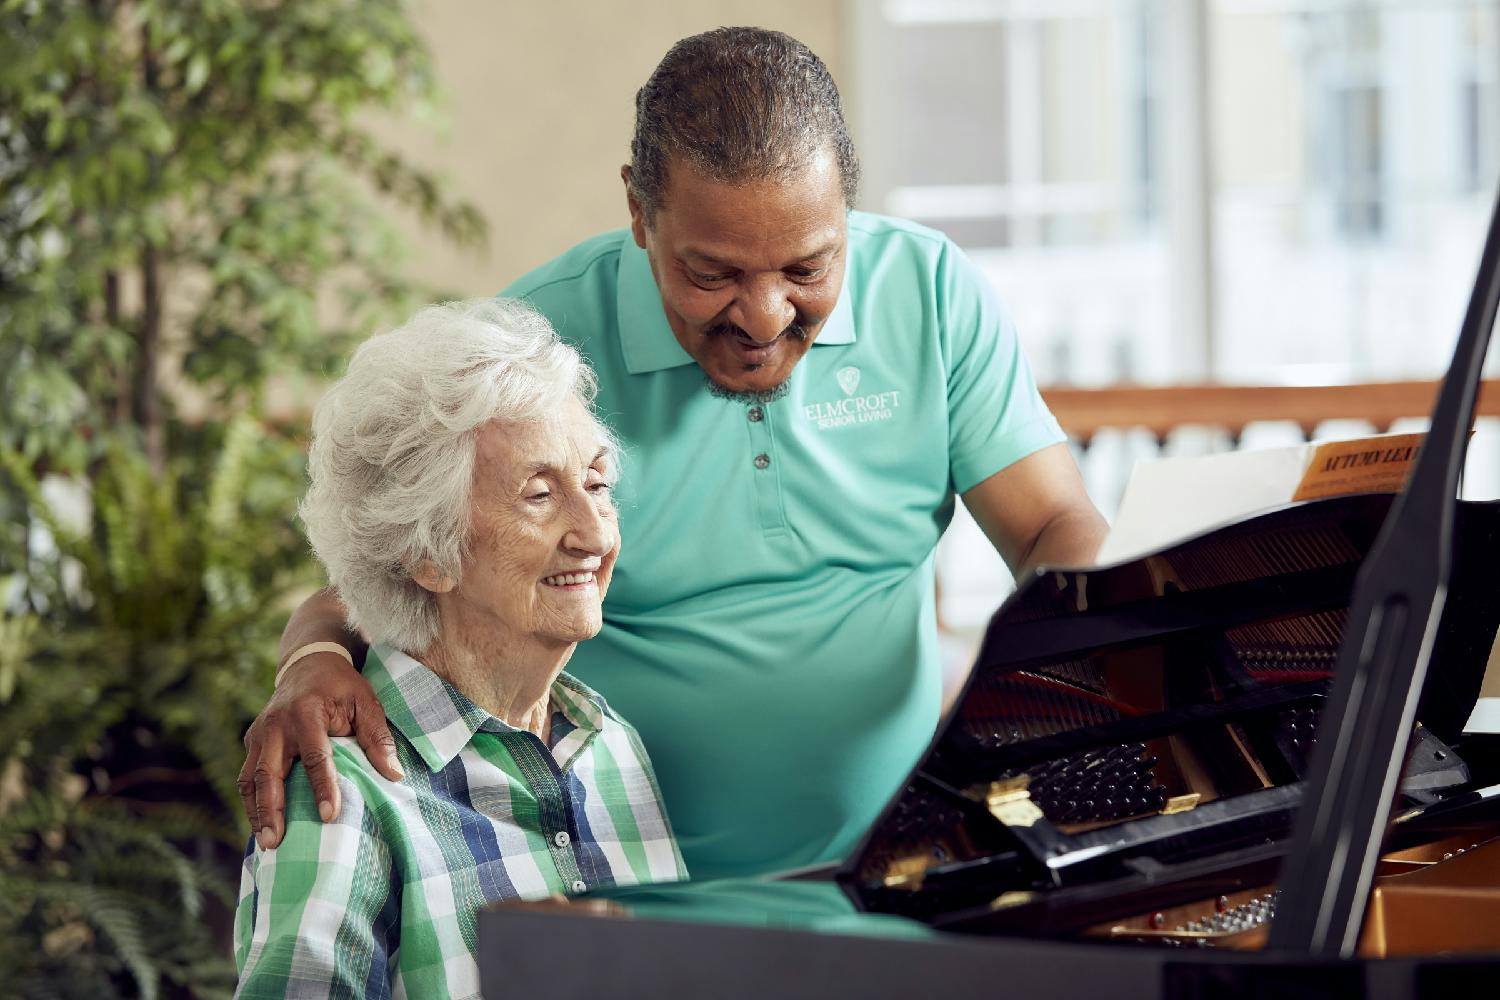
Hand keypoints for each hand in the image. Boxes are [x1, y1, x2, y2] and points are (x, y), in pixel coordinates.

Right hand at [238, 651, 402, 848]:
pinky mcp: (252, 742)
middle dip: (272, 810)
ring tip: (266, 842)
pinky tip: (261, 824)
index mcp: (306, 712)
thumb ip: (378, 738)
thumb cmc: (343, 686)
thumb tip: (394, 775)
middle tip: (276, 842)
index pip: (315, 756)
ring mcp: (259, 733)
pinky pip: (247, 776)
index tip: (330, 816)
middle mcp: (276, 724)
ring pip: (251, 778)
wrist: (310, 663)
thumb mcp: (367, 702)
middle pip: (270, 772)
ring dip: (257, 811)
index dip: (322, 787)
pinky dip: (251, 802)